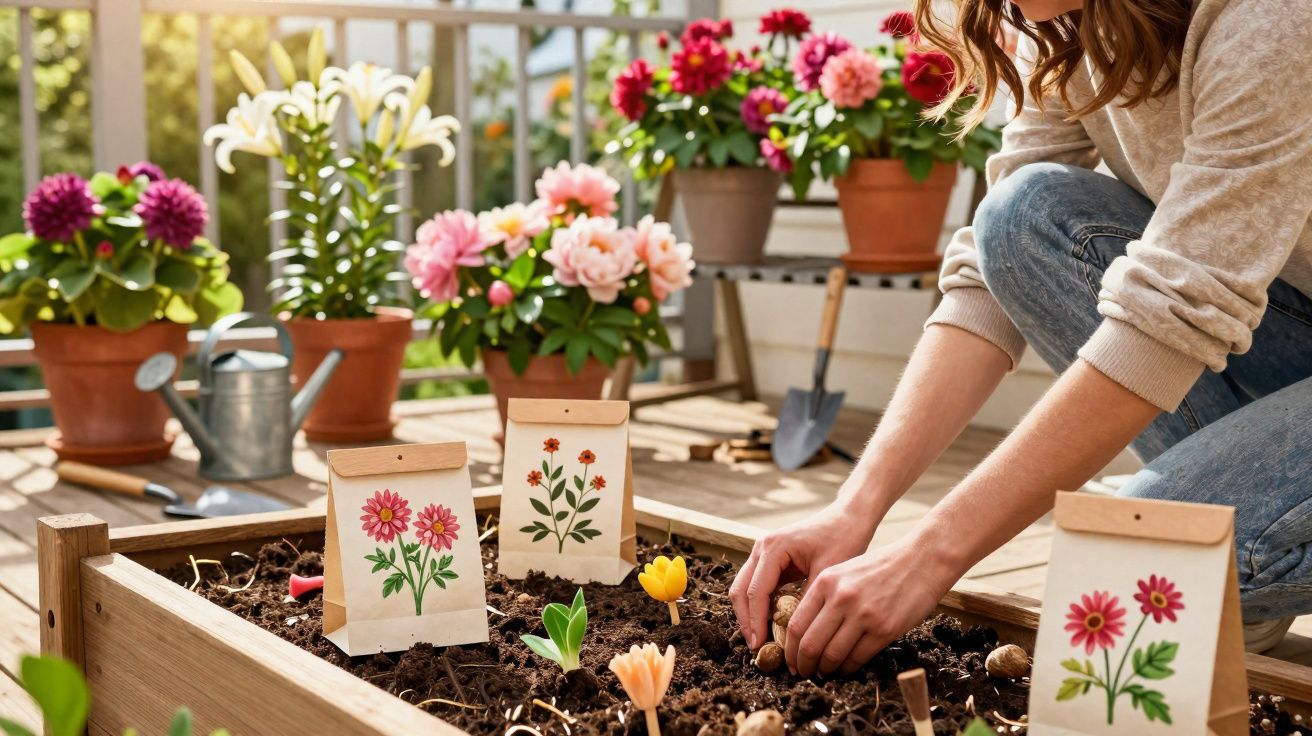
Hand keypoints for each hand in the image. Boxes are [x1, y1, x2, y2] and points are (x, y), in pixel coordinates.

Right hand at [729, 500, 876, 649]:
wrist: (848, 518)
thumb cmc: (842, 539)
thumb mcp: (827, 574)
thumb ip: (807, 602)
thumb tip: (794, 636)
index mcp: (773, 547)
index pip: (756, 591)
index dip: (756, 621)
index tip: (760, 646)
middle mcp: (762, 547)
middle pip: (741, 590)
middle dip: (746, 621)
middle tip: (757, 648)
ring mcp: (763, 551)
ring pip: (744, 588)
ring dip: (749, 614)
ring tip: (761, 641)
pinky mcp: (770, 559)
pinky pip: (756, 585)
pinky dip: (758, 605)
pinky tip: (769, 625)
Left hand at [783, 535, 960, 676]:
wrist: (921, 560)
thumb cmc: (882, 567)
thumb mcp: (844, 572)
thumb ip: (824, 596)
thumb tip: (806, 630)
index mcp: (826, 582)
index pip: (796, 624)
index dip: (789, 649)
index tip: (790, 659)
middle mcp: (841, 598)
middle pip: (810, 644)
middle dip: (803, 664)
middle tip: (803, 673)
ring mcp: (863, 615)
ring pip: (832, 655)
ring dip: (825, 669)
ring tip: (824, 672)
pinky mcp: (884, 629)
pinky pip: (857, 658)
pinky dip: (847, 668)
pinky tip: (845, 668)